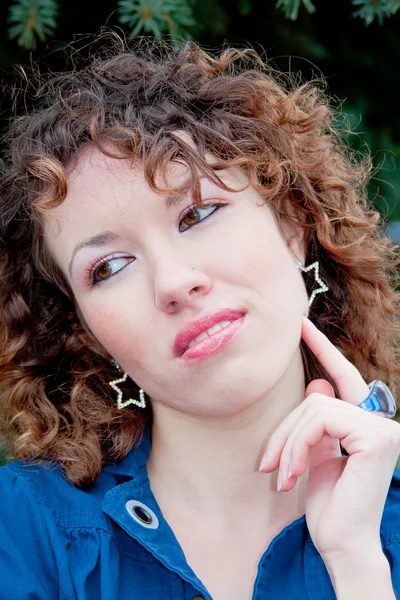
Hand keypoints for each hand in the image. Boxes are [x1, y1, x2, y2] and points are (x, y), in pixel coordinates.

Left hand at [259, 316, 399, 564]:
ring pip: (314, 408)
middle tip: (267, 464)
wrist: (341, 544)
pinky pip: (319, 421)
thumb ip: (316, 422)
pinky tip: (292, 475)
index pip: (343, 377)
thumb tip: (315, 382)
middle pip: (316, 398)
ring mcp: (382, 428)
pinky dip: (296, 446)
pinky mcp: (376, 437)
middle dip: (284, 430)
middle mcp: (380, 421)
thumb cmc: (327, 505)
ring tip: (281, 475)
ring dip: (288, 443)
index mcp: (365, 423)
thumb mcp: (313, 455)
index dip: (323, 349)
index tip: (301, 325)